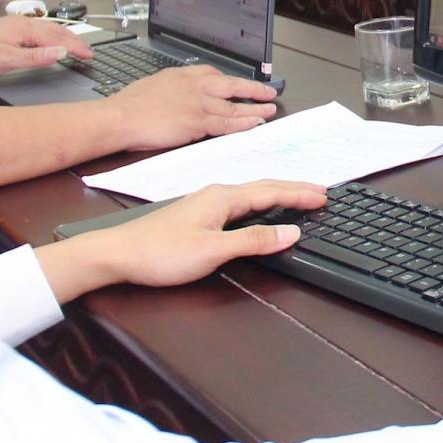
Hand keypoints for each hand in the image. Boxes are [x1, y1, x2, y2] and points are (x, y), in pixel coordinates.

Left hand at [0, 14, 93, 75]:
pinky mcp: (6, 29)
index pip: (58, 37)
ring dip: (63, 37)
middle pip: (54, 30)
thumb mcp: (8, 60)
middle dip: (74, 40)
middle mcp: (21, 23)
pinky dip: (49, 36)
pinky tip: (47, 41)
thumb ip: (37, 57)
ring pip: (45, 29)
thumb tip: (61, 52)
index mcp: (25, 28)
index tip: (89, 55)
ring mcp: (13, 25)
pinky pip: (35, 30)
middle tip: (88, 51)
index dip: (76, 47)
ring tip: (74, 44)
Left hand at [100, 180, 327, 287]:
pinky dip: (259, 203)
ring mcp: (205, 203)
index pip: (271, 191)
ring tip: (298, 197)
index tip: (323, 195)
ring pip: (251, 194)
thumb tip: (289, 232)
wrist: (119, 254)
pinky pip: (239, 203)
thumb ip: (254, 240)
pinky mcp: (198, 215)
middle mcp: (215, 194)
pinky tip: (260, 209)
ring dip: (277, 195)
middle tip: (319, 193)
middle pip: (264, 187)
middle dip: (294, 190)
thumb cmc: (160, 252)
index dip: (299, 193)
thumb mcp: (213, 250)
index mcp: (222, 197)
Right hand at [109, 63, 277, 150]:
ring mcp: (198, 104)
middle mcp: (195, 86)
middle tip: (269, 92)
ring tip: (270, 110)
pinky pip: (226, 123)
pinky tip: (255, 123)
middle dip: (253, 89)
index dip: (230, 81)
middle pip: (232, 85)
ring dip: (255, 108)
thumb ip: (170, 88)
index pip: (213, 74)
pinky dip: (243, 123)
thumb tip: (175, 94)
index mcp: (183, 76)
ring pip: (234, 106)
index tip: (240, 84)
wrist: (122, 117)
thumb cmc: (129, 105)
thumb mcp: (153, 85)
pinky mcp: (198, 122)